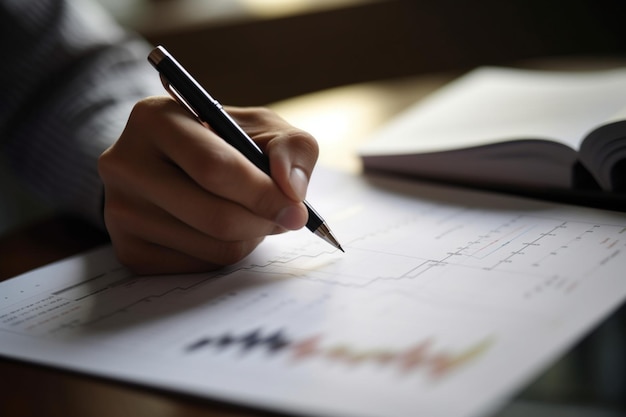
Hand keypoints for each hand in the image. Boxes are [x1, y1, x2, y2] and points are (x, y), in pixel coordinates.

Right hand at [98, 97, 318, 274]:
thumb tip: (291, 189)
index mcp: (154, 119)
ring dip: (250, 238)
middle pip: (214, 215)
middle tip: (287, 218)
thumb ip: (291, 147)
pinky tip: (225, 231)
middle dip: (263, 221)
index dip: (263, 193)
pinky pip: (199, 267)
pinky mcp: (128, 250)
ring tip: (253, 215)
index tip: (297, 209)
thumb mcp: (263, 128)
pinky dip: (227, 254)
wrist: (175, 165)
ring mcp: (120, 211)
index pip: (214, 167)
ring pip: (212, 247)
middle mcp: (124, 163)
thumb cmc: (225, 142)